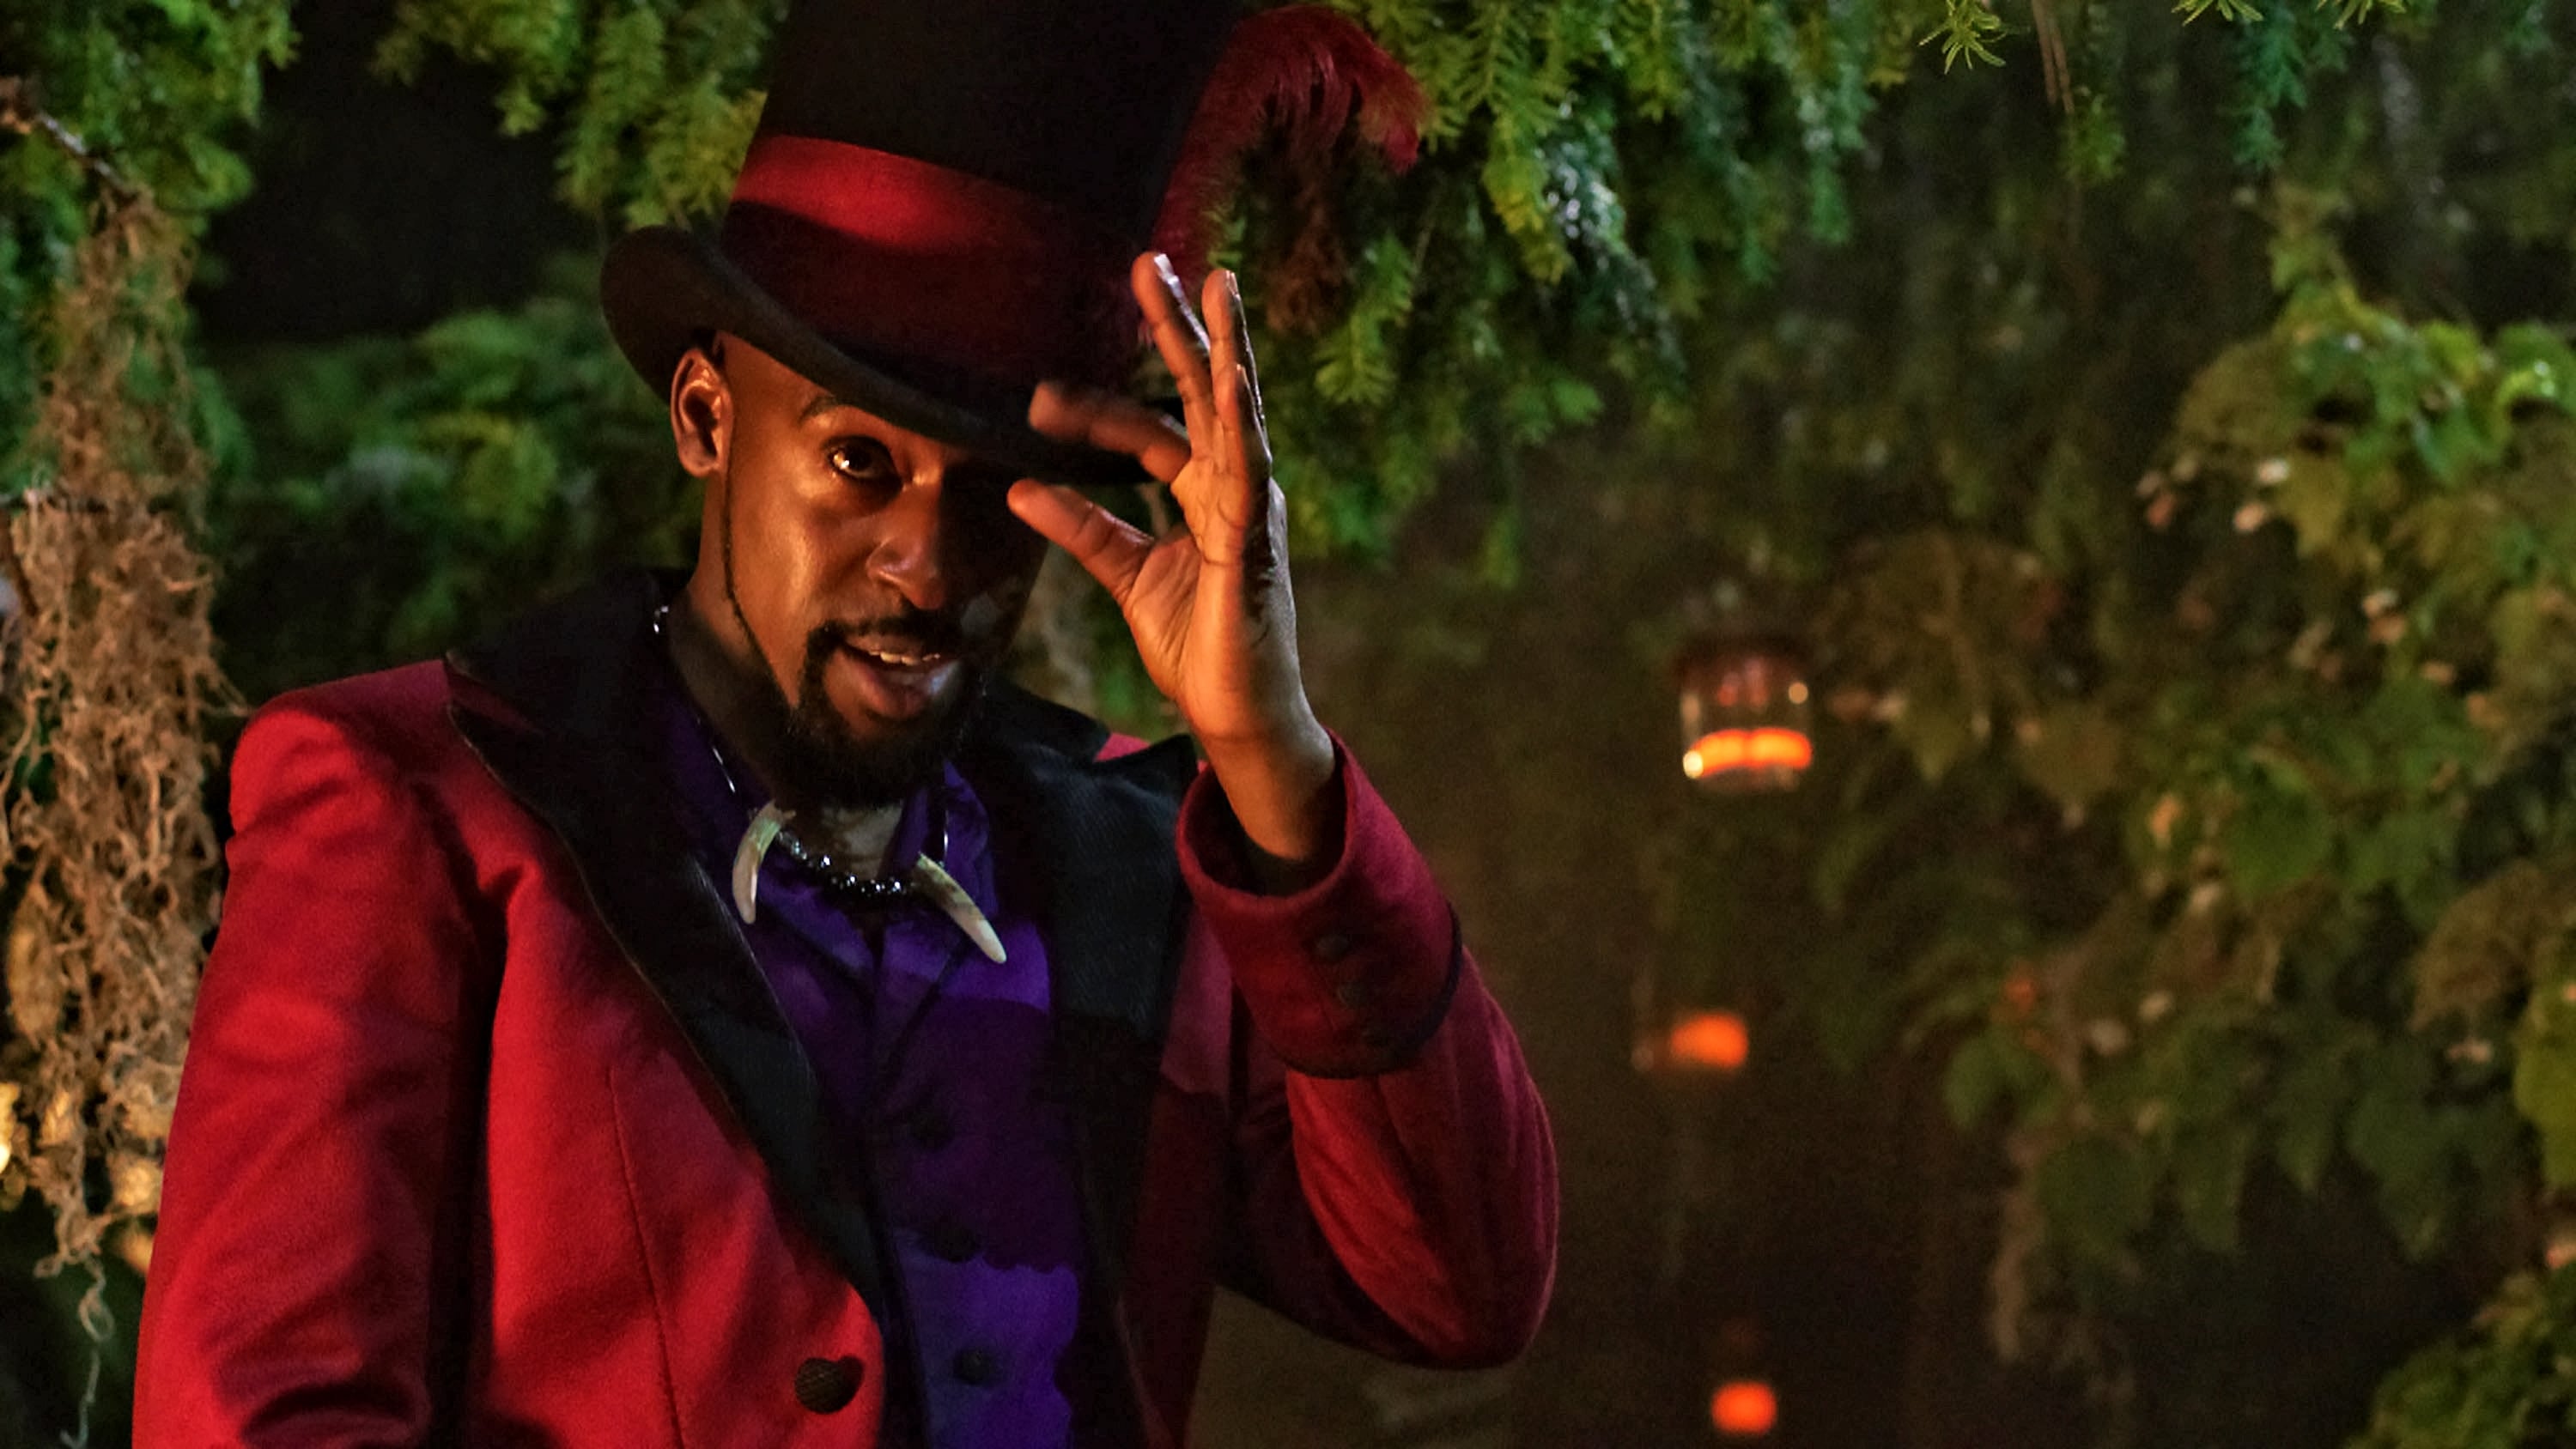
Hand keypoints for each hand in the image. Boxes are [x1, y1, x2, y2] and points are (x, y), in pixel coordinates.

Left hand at [1008, 254, 1337, 873]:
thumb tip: (1019, 489)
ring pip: (1236, 412)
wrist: (1234, 711)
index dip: (1094, 410)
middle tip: (1152, 262)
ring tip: (1221, 285)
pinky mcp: (1256, 540)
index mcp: (1204, 493)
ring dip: (1227, 347)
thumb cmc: (1197, 644)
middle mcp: (1233, 487)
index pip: (1149, 429)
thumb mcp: (1126, 575)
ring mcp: (1251, 507)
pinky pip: (1249, 472)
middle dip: (1180, 327)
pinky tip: (1235, 380)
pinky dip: (1243, 423)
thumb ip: (1083, 528)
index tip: (1037, 403)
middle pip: (1203, 392)